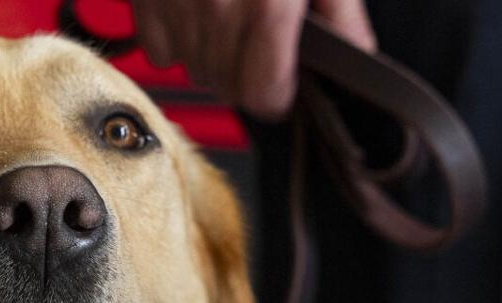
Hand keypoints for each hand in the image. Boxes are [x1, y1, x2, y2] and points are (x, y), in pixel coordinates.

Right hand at [131, 0, 376, 118]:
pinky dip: (177, 39)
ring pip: (194, 70)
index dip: (279, 94)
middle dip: (247, 74)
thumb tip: (356, 58)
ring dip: (213, 56)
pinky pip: (158, 51)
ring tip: (230, 18)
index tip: (282, 85)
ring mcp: (177, 4)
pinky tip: (196, 12)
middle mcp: (218, 7)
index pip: (263, 94)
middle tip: (261, 43)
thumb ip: (339, 11)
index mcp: (268, 3)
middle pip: (228, 87)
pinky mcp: (145, 0)